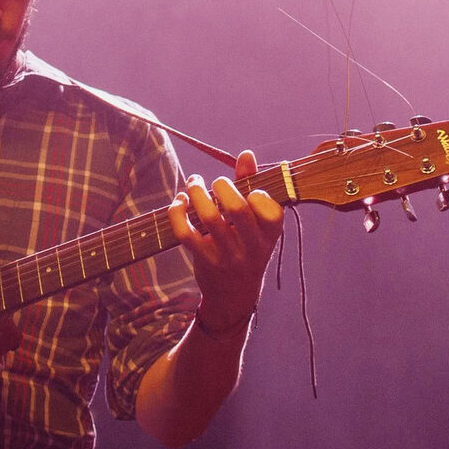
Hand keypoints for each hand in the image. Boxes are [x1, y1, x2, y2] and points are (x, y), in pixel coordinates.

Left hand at [167, 150, 284, 332]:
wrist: (234, 294)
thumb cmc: (247, 246)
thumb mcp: (258, 223)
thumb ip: (251, 185)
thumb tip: (246, 154)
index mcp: (270, 234)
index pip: (271, 210)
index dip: (257, 194)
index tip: (249, 191)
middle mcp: (251, 246)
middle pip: (238, 209)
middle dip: (223, 186)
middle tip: (216, 183)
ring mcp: (227, 255)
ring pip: (209, 217)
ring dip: (197, 192)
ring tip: (194, 182)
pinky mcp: (203, 259)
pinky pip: (185, 233)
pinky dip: (178, 212)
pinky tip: (180, 201)